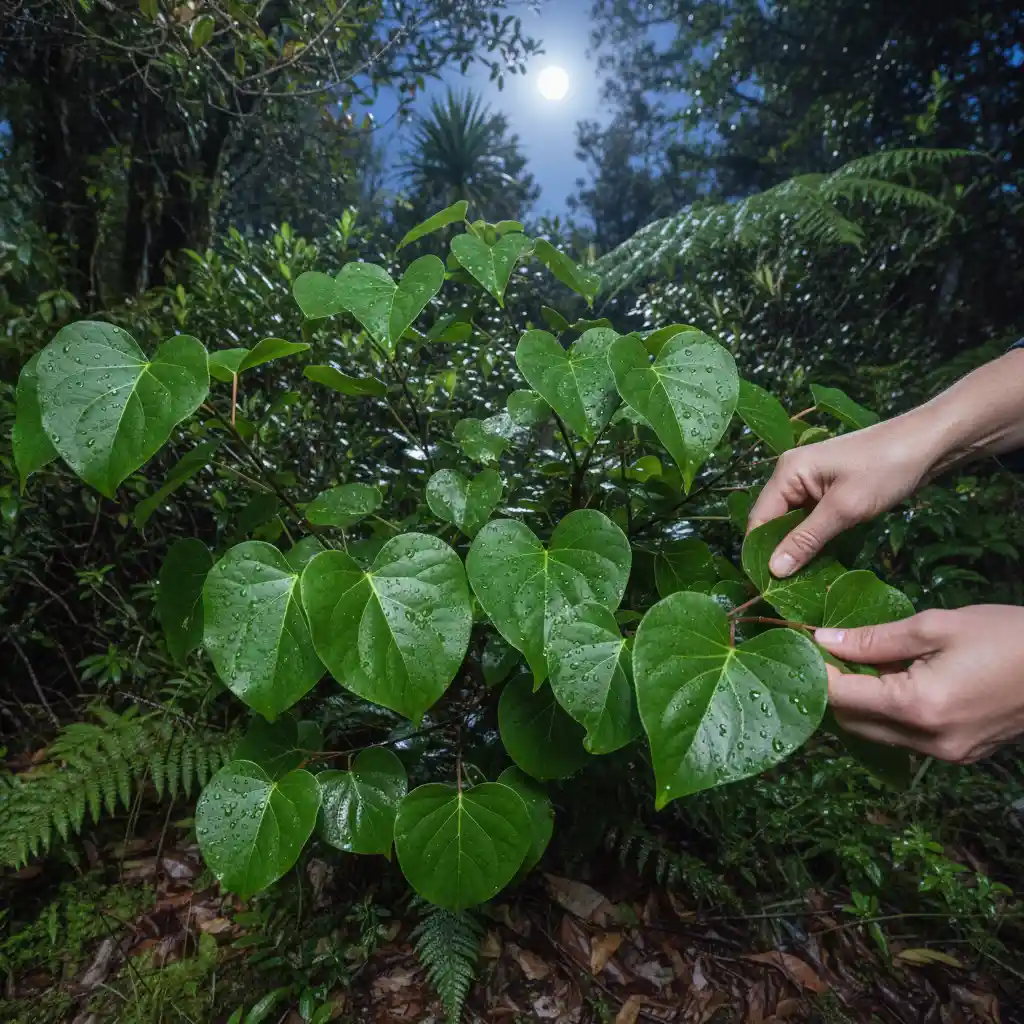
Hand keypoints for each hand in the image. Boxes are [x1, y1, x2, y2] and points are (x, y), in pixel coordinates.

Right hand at [746, 417, 940, 576]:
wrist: (929, 443)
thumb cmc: (885, 470)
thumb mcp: (845, 509)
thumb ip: (806, 539)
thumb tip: (773, 570)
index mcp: (787, 472)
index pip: (759, 519)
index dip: (760, 552)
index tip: (767, 587)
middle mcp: (792, 475)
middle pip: (773, 521)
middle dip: (779, 552)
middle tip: (787, 589)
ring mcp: (811, 481)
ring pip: (793, 522)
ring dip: (798, 548)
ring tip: (802, 581)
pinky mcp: (829, 489)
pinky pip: (811, 518)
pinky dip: (814, 538)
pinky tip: (819, 560)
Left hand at [816, 605, 1023, 761]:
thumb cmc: (1008, 637)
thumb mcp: (937, 626)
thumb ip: (875, 639)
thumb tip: (824, 640)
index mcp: (918, 708)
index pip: (841, 698)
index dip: (815, 672)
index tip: (802, 646)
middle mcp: (928, 741)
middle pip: (853, 722)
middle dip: (833, 689)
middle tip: (830, 652)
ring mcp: (946, 754)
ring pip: (877, 733)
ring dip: (861, 703)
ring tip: (864, 663)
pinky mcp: (960, 754)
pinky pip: (905, 738)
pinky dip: (889, 713)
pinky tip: (895, 682)